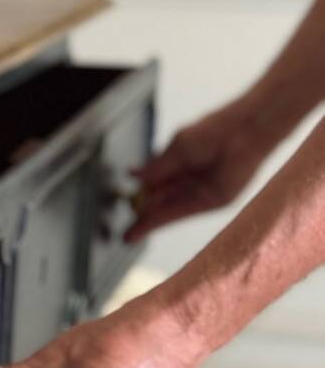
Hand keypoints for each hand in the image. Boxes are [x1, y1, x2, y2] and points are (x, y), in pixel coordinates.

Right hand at [127, 99, 272, 241]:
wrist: (243, 131)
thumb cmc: (212, 132)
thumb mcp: (177, 149)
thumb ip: (156, 166)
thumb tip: (132, 176)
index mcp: (177, 163)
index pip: (154, 185)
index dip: (139, 196)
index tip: (123, 199)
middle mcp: (187, 179)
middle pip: (160, 201)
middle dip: (143, 215)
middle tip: (128, 231)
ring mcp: (199, 191)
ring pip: (168, 210)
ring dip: (149, 222)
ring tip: (130, 235)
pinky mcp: (212, 201)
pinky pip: (181, 213)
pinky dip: (162, 220)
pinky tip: (144, 226)